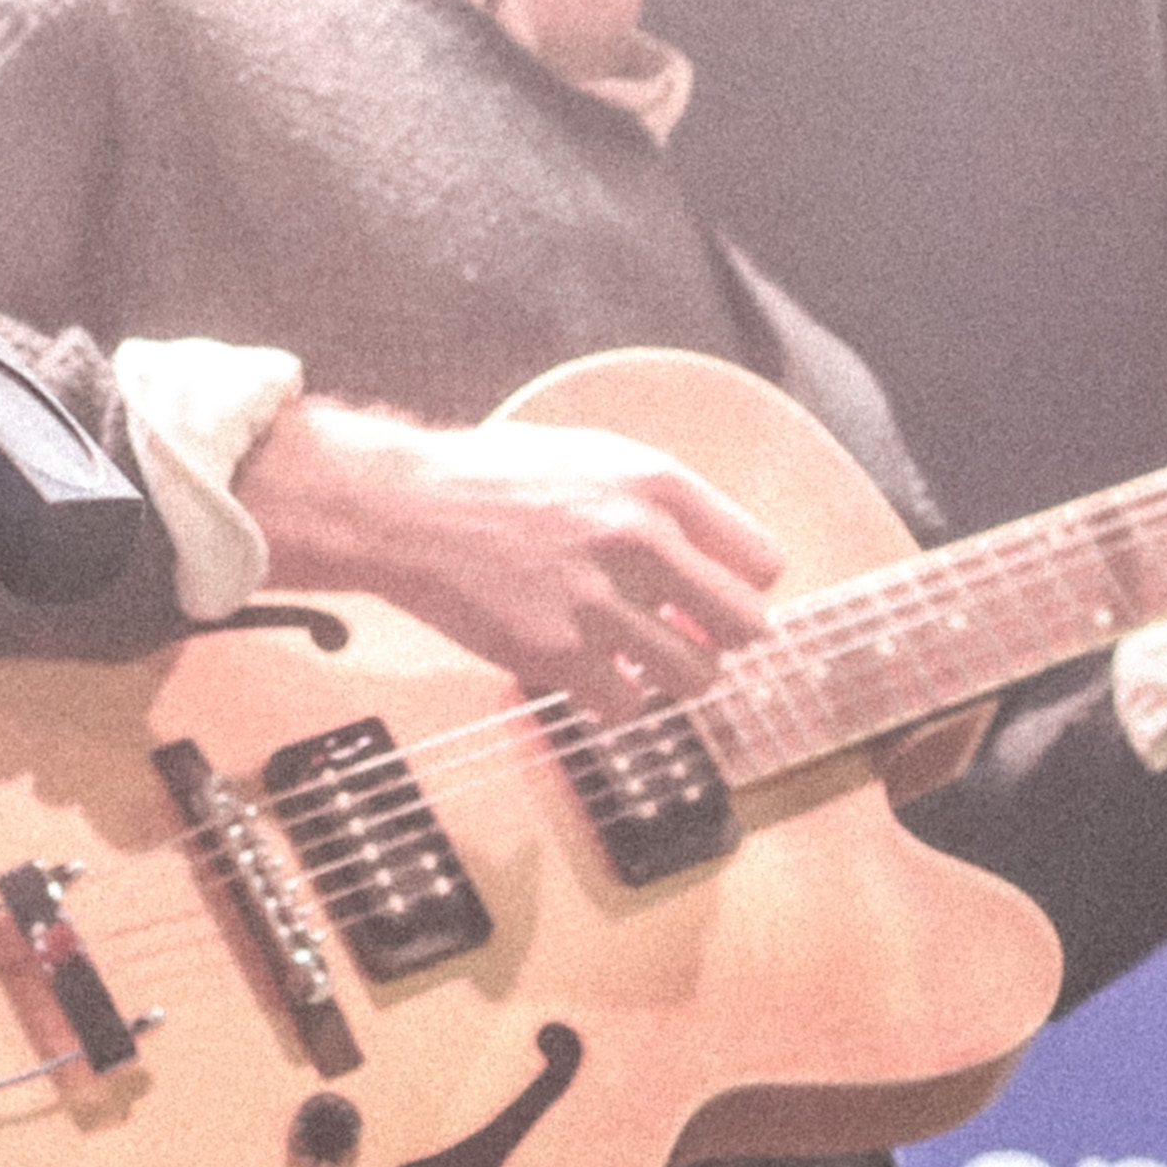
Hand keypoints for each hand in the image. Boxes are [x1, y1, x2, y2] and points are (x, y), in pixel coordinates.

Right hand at [233, 397, 788, 715]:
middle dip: (719, 638)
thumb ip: (658, 504)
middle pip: (747, 626)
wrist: (403, 509)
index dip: (741, 586)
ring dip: (670, 676)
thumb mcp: (591, 457)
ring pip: (696, 677)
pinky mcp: (558, 654)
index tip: (710, 597)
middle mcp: (639, 539)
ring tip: (633, 659)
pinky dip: (611, 702)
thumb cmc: (492, 479)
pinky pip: (626, 708)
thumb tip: (715, 565)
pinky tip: (584, 676)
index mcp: (657, 483)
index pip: (763, 561)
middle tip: (685, 637)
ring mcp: (599, 600)